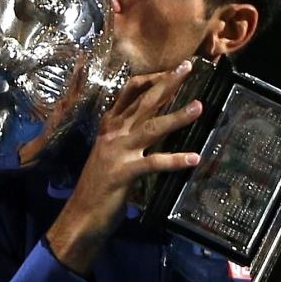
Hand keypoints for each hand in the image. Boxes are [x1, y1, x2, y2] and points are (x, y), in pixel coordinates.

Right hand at [46, 59, 204, 274]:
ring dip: (176, 116)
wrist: (81, 214)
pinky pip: (153, 163)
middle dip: (166, 83)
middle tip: (187, 67)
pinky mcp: (123, 173)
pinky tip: (194, 158)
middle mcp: (113, 134)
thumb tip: (153, 123)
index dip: (150, 79)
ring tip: (199, 107)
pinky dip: (174, 160)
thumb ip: (128, 137)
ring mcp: (117, 152)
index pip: (129, 93)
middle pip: (143, 102)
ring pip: (151, 128)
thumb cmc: (99, 185)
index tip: (172, 70)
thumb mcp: (112, 154)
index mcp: (109, 127)